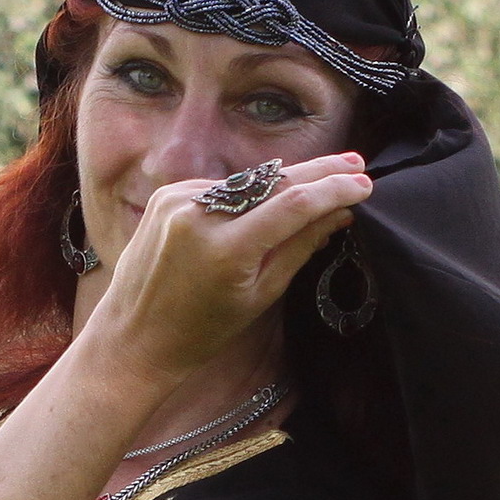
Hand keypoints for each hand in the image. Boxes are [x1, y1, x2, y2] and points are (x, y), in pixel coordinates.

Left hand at [81, 151, 369, 381]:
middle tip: (356, 161)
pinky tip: (267, 200)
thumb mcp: (260, 295)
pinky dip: (247, 193)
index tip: (364, 183)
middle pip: (273, 180)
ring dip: (285, 181)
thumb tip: (339, 212)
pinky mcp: (166, 195)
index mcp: (226, 249)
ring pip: (248, 182)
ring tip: (324, 178)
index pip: (293, 204)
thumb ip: (300, 248)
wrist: (134, 338)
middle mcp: (199, 216)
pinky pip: (222, 187)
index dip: (334, 190)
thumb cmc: (202, 330)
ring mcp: (178, 200)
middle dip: (319, 171)